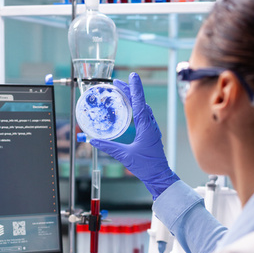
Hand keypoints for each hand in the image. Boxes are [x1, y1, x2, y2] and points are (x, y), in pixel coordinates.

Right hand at [89, 72, 178, 198]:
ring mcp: (151, 129)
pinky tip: (131, 110)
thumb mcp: (125, 156)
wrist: (159, 176)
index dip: (135, 88)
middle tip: (118, 83)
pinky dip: (137, 108)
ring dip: (134, 98)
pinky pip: (144, 116)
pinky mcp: (150, 134)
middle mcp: (150, 125)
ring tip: (123, 92)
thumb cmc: (146, 167)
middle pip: (140, 102)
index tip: (132, 76)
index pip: (139, 102)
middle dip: (130, 90)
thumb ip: (109, 147)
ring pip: (143, 108)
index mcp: (146, 127)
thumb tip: (93, 140)